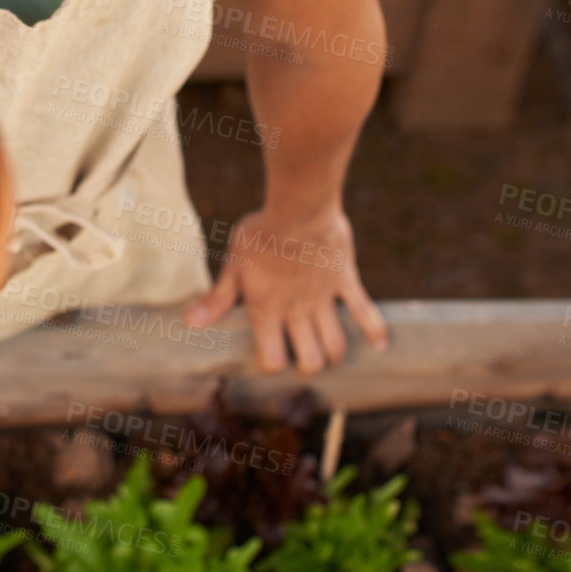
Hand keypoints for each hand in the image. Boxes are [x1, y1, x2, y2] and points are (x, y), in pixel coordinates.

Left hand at [183, 205, 387, 374]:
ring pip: (336, 345)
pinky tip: (380, 344)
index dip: (271, 364)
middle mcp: (298, 311)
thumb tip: (190, 323)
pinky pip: (364, 312)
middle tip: (302, 354)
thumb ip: (218, 298)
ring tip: (328, 351)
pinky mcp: (345, 281)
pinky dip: (374, 330)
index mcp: (268, 309)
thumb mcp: (234, 264)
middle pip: (311, 360)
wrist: (298, 206)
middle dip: (307, 365)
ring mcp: (325, 299)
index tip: (269, 357)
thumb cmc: (261, 234)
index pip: (272, 359)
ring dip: (333, 354)